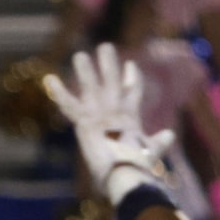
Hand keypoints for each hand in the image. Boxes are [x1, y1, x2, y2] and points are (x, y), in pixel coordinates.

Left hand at [42, 45, 178, 208]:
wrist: (126, 172)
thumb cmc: (139, 166)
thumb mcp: (152, 151)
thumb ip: (159, 141)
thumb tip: (170, 135)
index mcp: (131, 117)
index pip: (133, 92)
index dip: (132, 78)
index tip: (131, 65)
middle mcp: (116, 110)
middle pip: (113, 81)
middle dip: (109, 64)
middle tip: (105, 47)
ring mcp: (100, 114)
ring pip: (91, 87)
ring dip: (85, 70)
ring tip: (80, 55)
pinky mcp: (85, 122)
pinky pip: (69, 104)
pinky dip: (59, 92)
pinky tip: (49, 79)